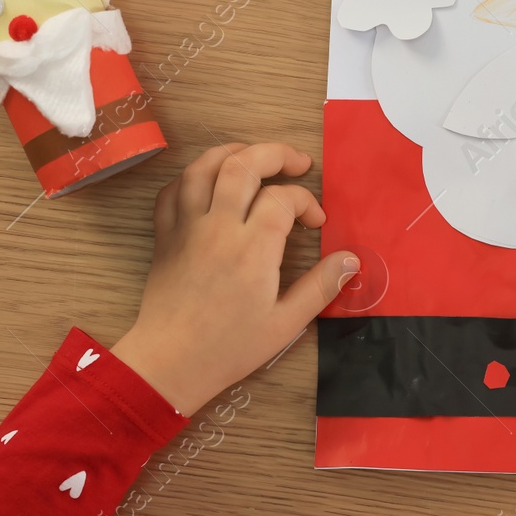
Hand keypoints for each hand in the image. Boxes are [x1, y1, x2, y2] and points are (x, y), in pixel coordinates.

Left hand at [111, 142, 358, 415]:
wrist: (169, 363)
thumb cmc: (228, 347)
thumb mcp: (285, 323)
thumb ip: (321, 287)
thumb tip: (351, 259)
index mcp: (252, 247)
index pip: (283, 198)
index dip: (306, 201)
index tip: (316, 222)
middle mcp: (218, 226)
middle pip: (243, 164)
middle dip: (275, 154)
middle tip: (297, 163)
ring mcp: (187, 227)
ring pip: (203, 167)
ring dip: (232, 152)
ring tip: (254, 157)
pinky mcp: (164, 236)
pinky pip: (172, 191)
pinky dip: (192, 176)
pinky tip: (209, 183)